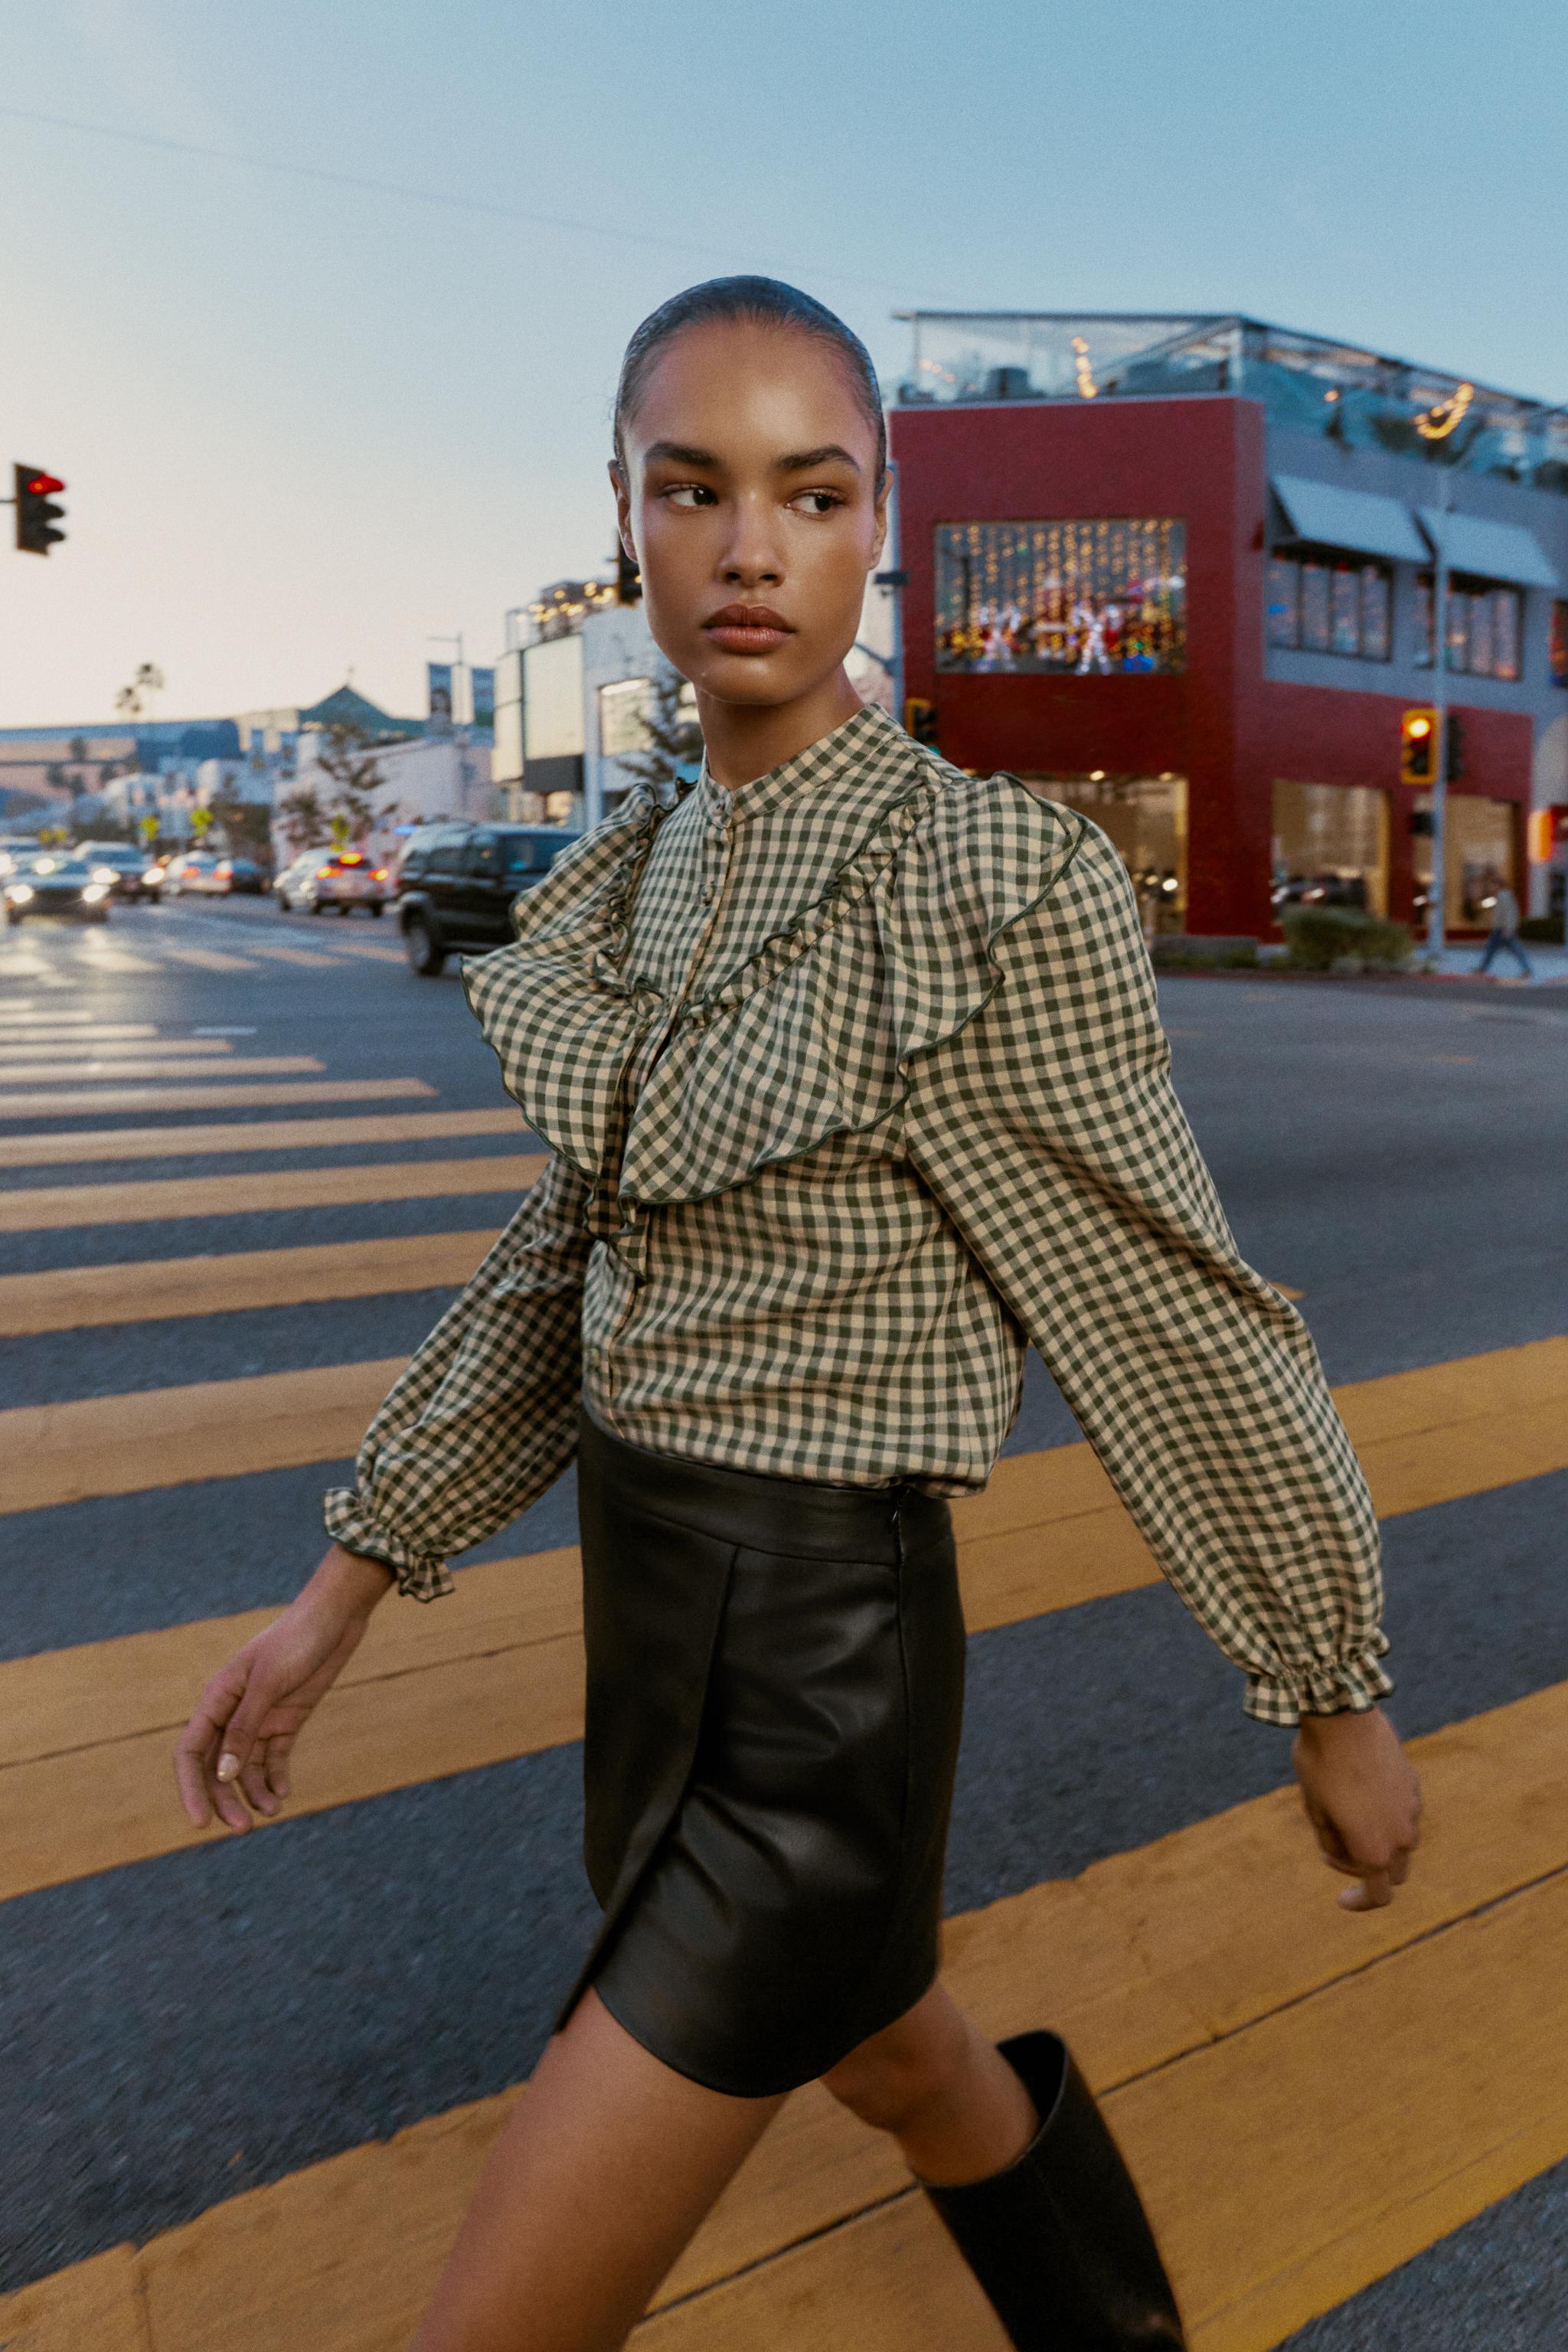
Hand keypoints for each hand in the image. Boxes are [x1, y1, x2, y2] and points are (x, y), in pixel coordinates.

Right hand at [175, 1545, 392, 1831]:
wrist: (336, 1617)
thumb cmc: (297, 1641)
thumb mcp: (269, 1683)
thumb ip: (245, 1728)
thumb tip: (223, 1775)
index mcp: (217, 1699)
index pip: (191, 1753)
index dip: (191, 1789)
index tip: (201, 1823)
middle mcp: (233, 1713)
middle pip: (218, 1768)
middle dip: (226, 1800)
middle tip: (244, 1829)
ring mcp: (261, 1718)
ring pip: (245, 1768)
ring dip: (252, 1793)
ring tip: (271, 1813)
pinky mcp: (287, 1721)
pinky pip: (273, 1758)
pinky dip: (274, 1778)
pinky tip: (283, 1794)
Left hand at [1293, 1705, 1421, 1910]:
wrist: (1343, 1716)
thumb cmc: (1320, 1765)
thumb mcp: (1315, 1811)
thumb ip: (1333, 1844)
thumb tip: (1347, 1857)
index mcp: (1375, 1851)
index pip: (1380, 1897)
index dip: (1361, 1903)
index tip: (1342, 1900)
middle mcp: (1401, 1836)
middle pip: (1392, 1873)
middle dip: (1367, 1870)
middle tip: (1333, 1850)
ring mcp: (1412, 1810)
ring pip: (1401, 1843)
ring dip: (1378, 1842)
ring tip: (1344, 1816)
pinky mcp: (1413, 1785)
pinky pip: (1403, 1813)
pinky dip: (1385, 1815)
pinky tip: (1360, 1791)